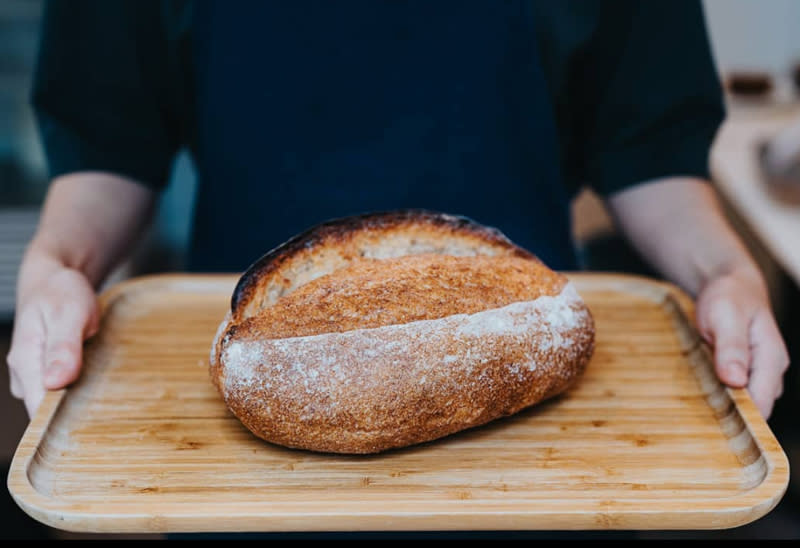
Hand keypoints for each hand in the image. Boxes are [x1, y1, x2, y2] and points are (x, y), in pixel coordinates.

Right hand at [6, 254, 98, 416]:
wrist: (53, 281)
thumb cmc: (61, 293)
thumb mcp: (69, 313)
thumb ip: (64, 347)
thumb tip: (55, 382)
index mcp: (24, 361)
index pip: (38, 409)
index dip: (64, 418)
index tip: (92, 416)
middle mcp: (22, 375)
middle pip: (48, 410)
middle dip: (76, 406)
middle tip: (104, 390)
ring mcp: (31, 377)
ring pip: (56, 402)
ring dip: (79, 395)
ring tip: (98, 375)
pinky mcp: (43, 375)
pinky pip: (61, 391)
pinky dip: (78, 386)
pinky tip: (92, 374)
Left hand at [696, 268, 789, 417]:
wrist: (728, 284)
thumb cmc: (728, 296)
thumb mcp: (725, 315)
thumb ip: (731, 347)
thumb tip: (736, 380)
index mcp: (771, 359)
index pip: (762, 403)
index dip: (740, 418)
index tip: (712, 422)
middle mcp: (769, 372)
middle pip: (753, 409)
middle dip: (727, 414)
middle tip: (695, 413)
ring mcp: (757, 374)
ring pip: (742, 403)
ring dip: (720, 405)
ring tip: (694, 401)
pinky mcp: (743, 374)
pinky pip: (732, 393)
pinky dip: (716, 394)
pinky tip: (698, 391)